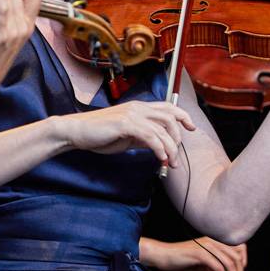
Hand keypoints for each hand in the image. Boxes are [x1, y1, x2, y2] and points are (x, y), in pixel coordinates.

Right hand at [58, 100, 195, 167]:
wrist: (77, 132)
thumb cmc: (99, 134)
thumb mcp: (126, 136)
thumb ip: (142, 137)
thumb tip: (157, 145)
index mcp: (139, 108)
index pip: (168, 107)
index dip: (184, 116)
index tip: (192, 128)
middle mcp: (138, 108)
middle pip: (170, 117)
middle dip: (178, 138)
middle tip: (175, 157)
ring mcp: (132, 115)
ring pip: (163, 128)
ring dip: (170, 148)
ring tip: (169, 163)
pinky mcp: (125, 124)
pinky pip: (150, 136)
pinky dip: (159, 148)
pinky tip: (160, 158)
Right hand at [141, 237, 246, 270]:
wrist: (164, 256)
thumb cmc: (180, 261)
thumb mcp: (201, 269)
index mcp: (213, 242)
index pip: (238, 247)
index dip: (244, 261)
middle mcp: (212, 241)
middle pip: (236, 256)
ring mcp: (206, 246)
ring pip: (229, 262)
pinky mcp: (201, 253)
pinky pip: (218, 267)